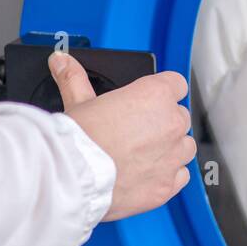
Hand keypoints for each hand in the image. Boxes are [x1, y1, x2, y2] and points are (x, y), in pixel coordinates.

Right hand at [48, 52, 194, 220]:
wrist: (74, 180)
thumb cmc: (78, 141)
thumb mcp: (77, 102)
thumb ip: (74, 79)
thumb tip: (61, 62)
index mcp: (155, 95)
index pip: (176, 84)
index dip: (162, 92)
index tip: (150, 102)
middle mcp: (171, 123)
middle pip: (180, 117)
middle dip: (162, 124)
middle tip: (136, 133)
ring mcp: (173, 155)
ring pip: (185, 146)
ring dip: (170, 149)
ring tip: (142, 155)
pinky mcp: (169, 184)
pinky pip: (181, 175)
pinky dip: (168, 175)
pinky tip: (146, 175)